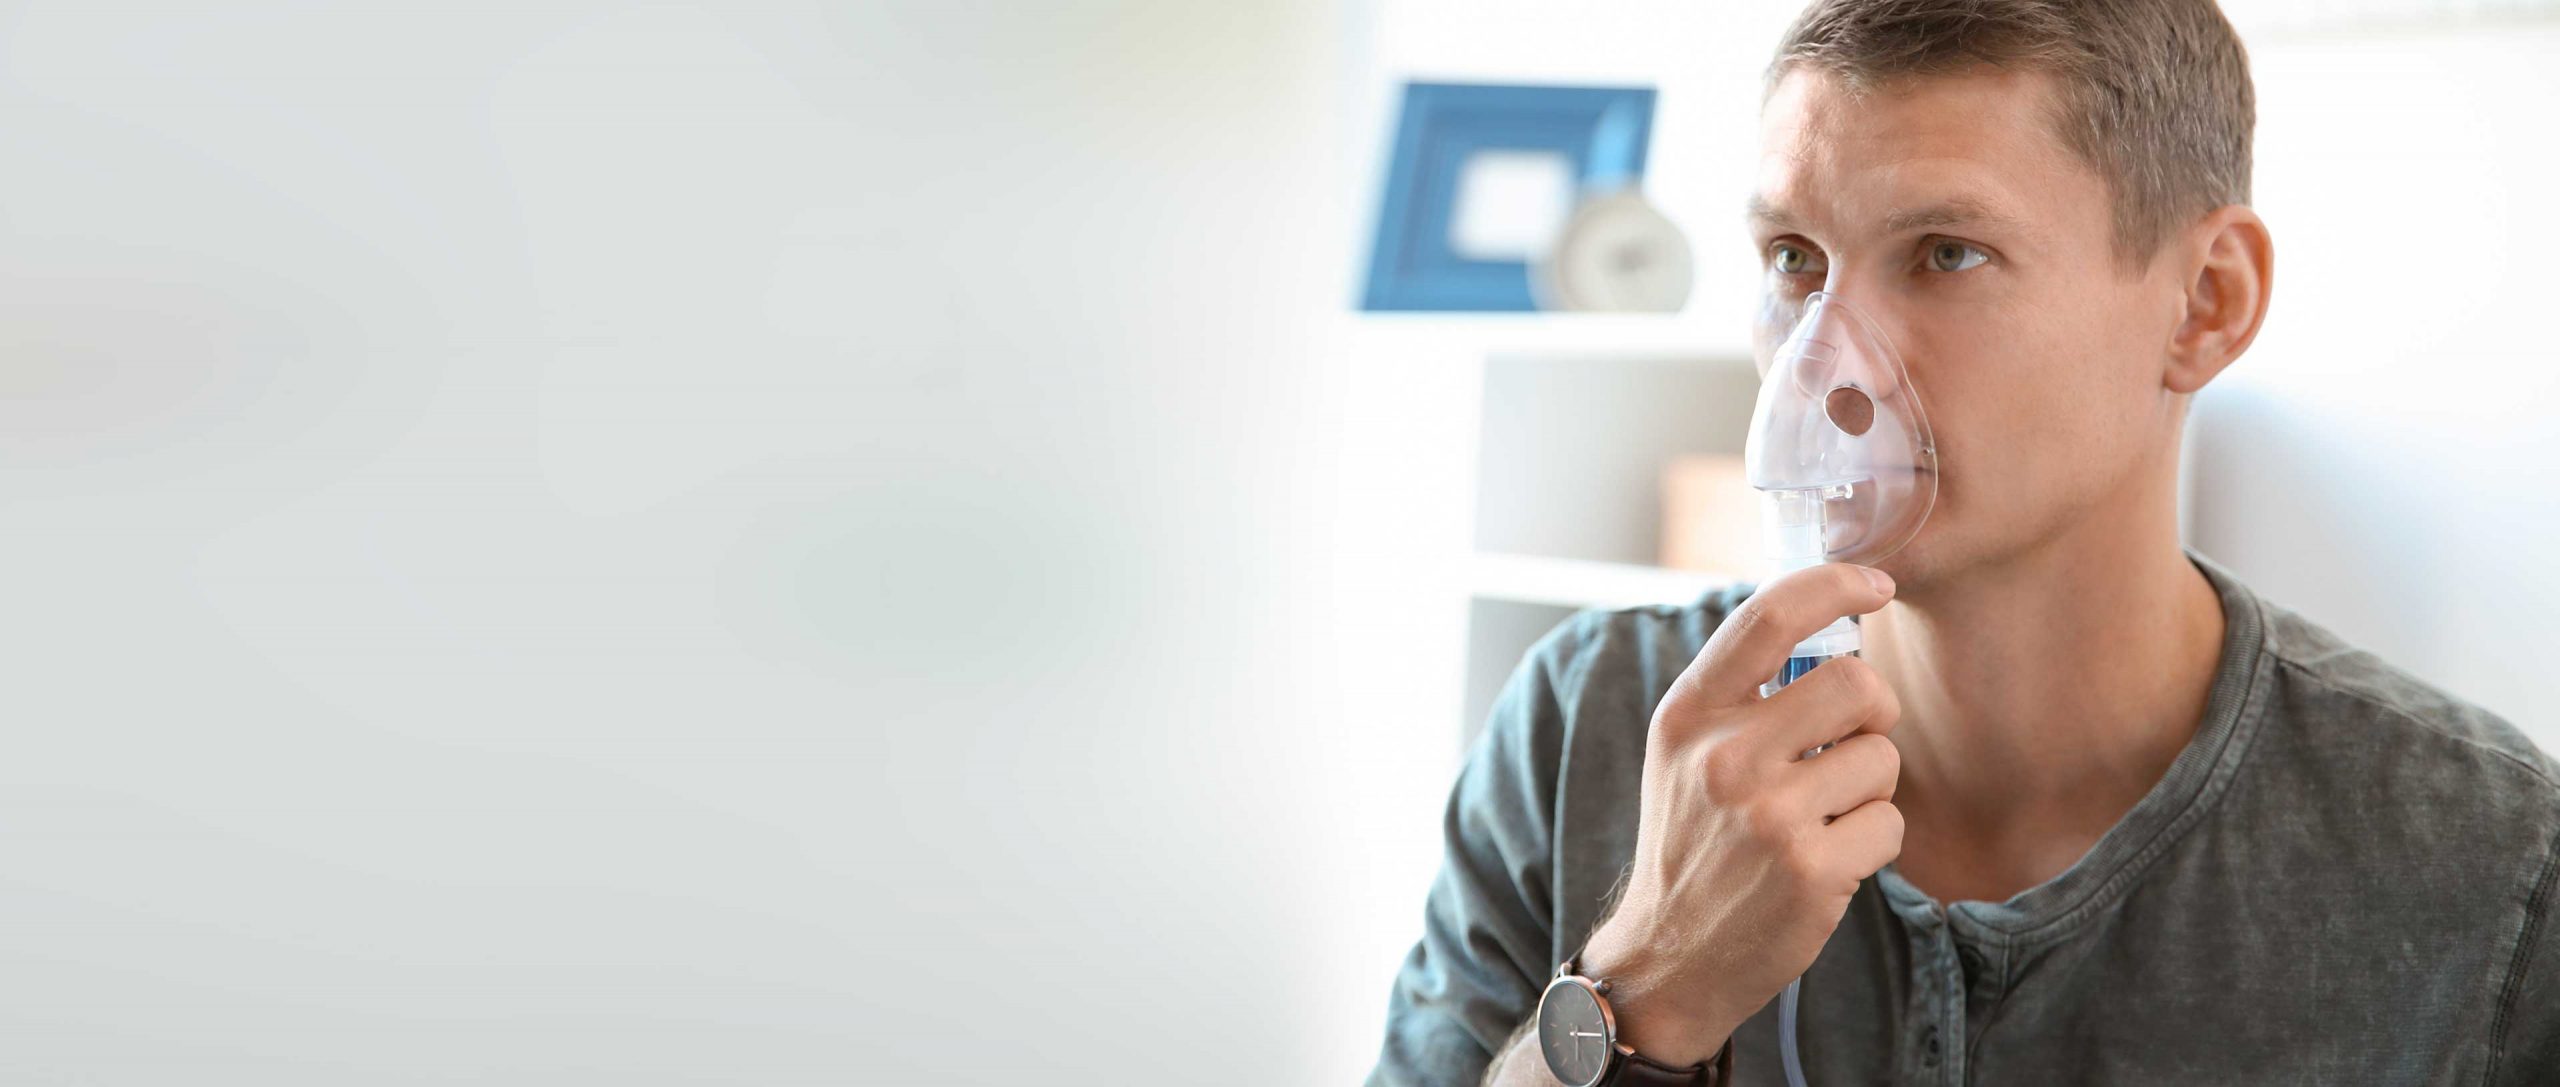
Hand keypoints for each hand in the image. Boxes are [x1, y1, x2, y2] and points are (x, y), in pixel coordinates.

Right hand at [1574, 562, 1904, 1065]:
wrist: (1669, 954)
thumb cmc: (1694, 841)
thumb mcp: (1685, 753)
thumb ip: (1740, 692)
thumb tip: (1828, 624)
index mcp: (1689, 714)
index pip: (1769, 614)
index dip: (1835, 583)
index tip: (1878, 583)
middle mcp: (1724, 756)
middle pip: (1856, 684)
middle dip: (1874, 713)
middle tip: (1852, 742)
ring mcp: (1768, 815)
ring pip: (1881, 758)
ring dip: (1869, 788)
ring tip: (1821, 819)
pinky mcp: (1810, 869)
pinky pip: (1889, 823)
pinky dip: (1872, 842)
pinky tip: (1828, 862)